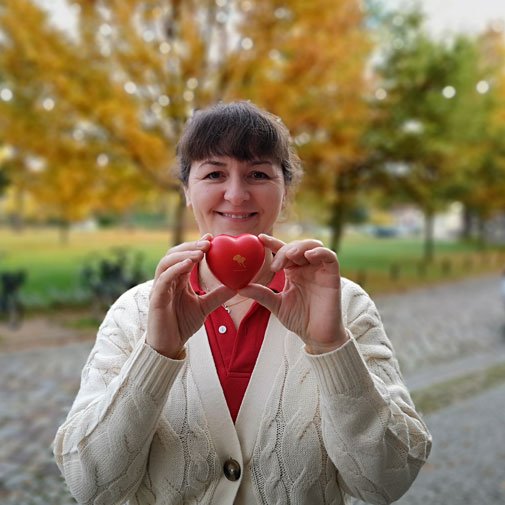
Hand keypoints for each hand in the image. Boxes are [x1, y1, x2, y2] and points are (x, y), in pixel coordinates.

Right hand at [147, 235, 234, 357]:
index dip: (196, 245)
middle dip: (190, 246)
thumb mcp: (205, 307)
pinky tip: (188, 264)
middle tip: (208, 242)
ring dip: (183, 254)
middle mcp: (167, 280)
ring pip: (166, 263)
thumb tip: (238, 286)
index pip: (185, 256)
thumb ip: (218, 296)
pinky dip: (175, 269)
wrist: (169, 346)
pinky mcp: (156, 298)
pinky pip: (163, 279)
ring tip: (200, 252)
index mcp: (177, 280)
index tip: (211, 238)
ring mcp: (159, 288)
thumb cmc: (182, 324)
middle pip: (174, 254)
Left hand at [238, 234, 347, 353]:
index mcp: (293, 272)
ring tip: (290, 256)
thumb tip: (240, 287)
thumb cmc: (299, 320)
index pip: (283, 252)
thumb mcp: (276, 305)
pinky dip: (320, 252)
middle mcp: (306, 268)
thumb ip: (261, 294)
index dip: (272, 243)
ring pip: (313, 246)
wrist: (317, 336)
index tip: (260, 238)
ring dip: (301, 247)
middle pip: (297, 247)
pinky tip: (309, 256)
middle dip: (285, 251)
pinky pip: (330, 257)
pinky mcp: (332, 276)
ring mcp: (320, 270)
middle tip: (275, 266)